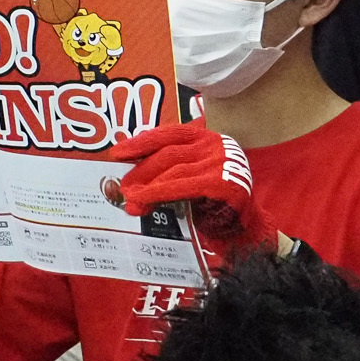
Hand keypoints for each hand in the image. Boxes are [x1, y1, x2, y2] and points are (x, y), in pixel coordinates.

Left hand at [111, 122, 272, 264]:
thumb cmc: (210, 199)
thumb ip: (166, 170)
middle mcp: (215, 144)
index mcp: (204, 137)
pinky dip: (161, 193)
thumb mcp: (188, 177)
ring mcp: (221, 162)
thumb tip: (128, 178)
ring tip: (131, 200)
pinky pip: (184, 186)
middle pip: (167, 154)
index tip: (117, 154)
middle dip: (141, 172)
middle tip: (122, 188)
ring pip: (174, 170)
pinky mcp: (224, 183)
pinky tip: (145, 200)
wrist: (243, 226)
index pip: (167, 134)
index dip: (140, 143)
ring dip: (147, 186)